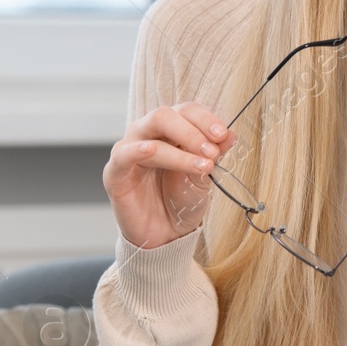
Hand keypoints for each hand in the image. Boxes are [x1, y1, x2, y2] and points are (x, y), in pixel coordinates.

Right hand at [103, 101, 238, 249]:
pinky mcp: (115, 170)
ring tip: (203, 165)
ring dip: (180, 147)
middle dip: (192, 131)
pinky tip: (151, 151)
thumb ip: (214, 154)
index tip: (223, 135)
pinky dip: (139, 150)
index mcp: (170, 130)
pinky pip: (125, 154)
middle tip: (212, 151)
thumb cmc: (181, 201)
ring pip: (151, 131)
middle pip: (165, 114)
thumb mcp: (203, 176)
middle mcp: (147, 133)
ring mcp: (129, 149)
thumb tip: (231, 134)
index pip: (185, 111)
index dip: (205, 119)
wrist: (165, 235)